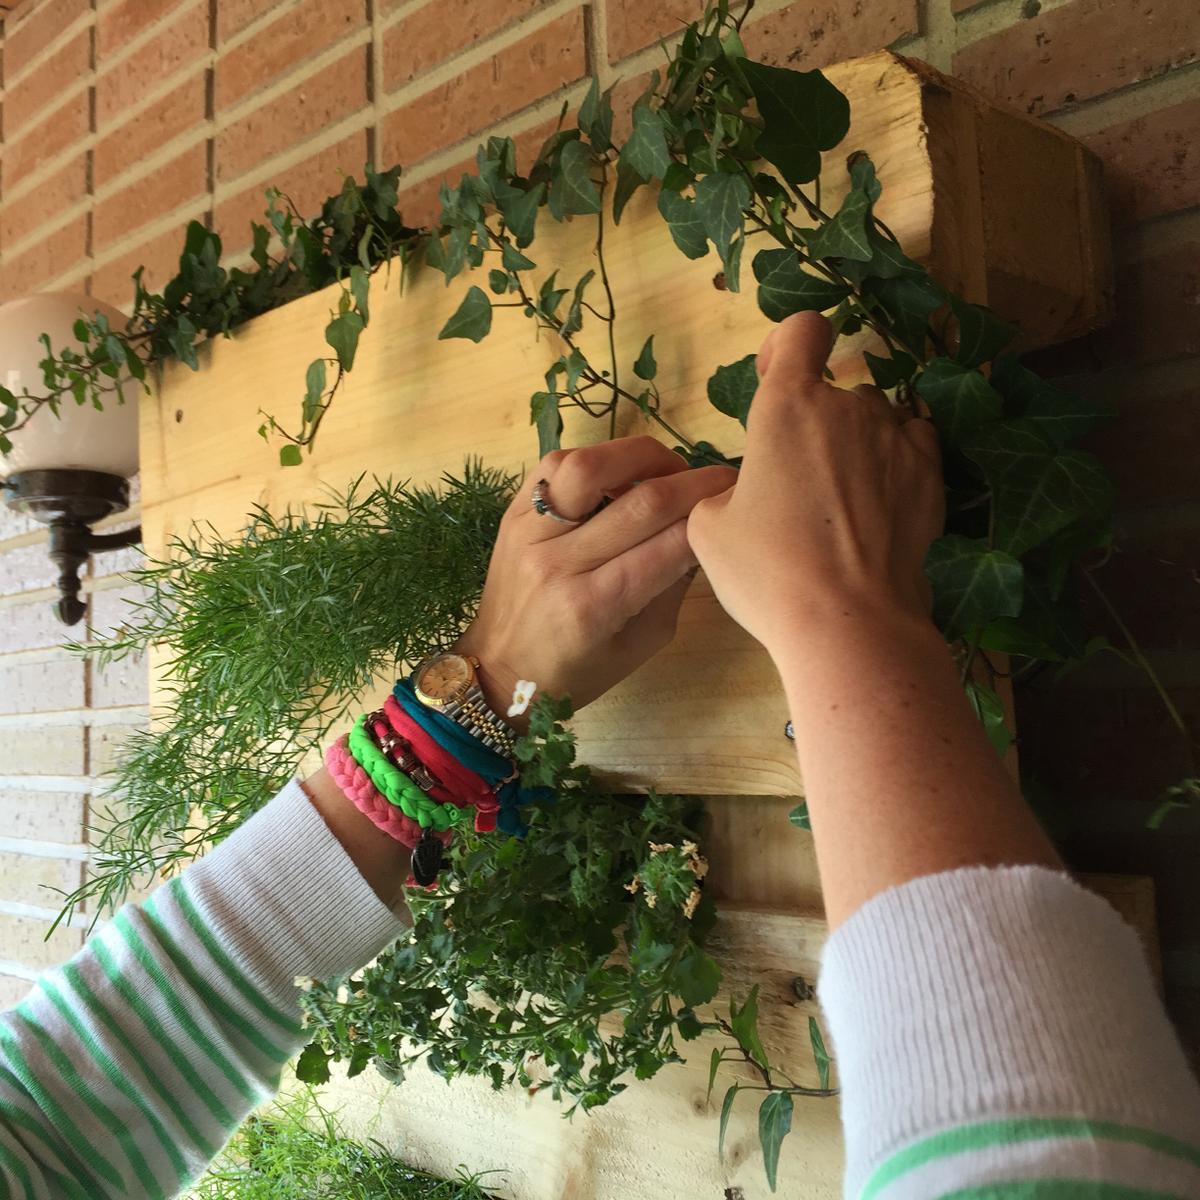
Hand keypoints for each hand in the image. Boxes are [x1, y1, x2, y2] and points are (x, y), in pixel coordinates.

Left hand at [458, 436, 736, 724]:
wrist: (497, 672)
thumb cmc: (576, 671)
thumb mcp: (640, 646)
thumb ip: (673, 588)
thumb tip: (702, 532)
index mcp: (594, 606)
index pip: (670, 545)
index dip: (710, 515)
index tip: (736, 502)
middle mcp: (559, 563)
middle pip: (641, 501)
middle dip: (693, 483)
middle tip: (719, 479)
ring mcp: (528, 533)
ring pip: (590, 465)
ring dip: (641, 457)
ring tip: (665, 469)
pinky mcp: (511, 513)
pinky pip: (554, 465)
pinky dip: (594, 458)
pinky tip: (616, 473)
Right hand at [687, 312, 944, 662]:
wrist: (848, 621)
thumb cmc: (767, 572)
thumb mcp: (709, 529)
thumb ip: (727, 487)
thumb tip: (749, 489)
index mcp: (786, 407)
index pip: (802, 330)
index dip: (787, 345)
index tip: (776, 378)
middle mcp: (847, 408)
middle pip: (834, 390)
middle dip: (814, 422)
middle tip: (796, 481)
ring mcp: (895, 439)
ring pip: (874, 418)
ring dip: (856, 442)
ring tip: (841, 498)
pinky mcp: (930, 474)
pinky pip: (912, 443)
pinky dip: (895, 459)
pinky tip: (881, 499)